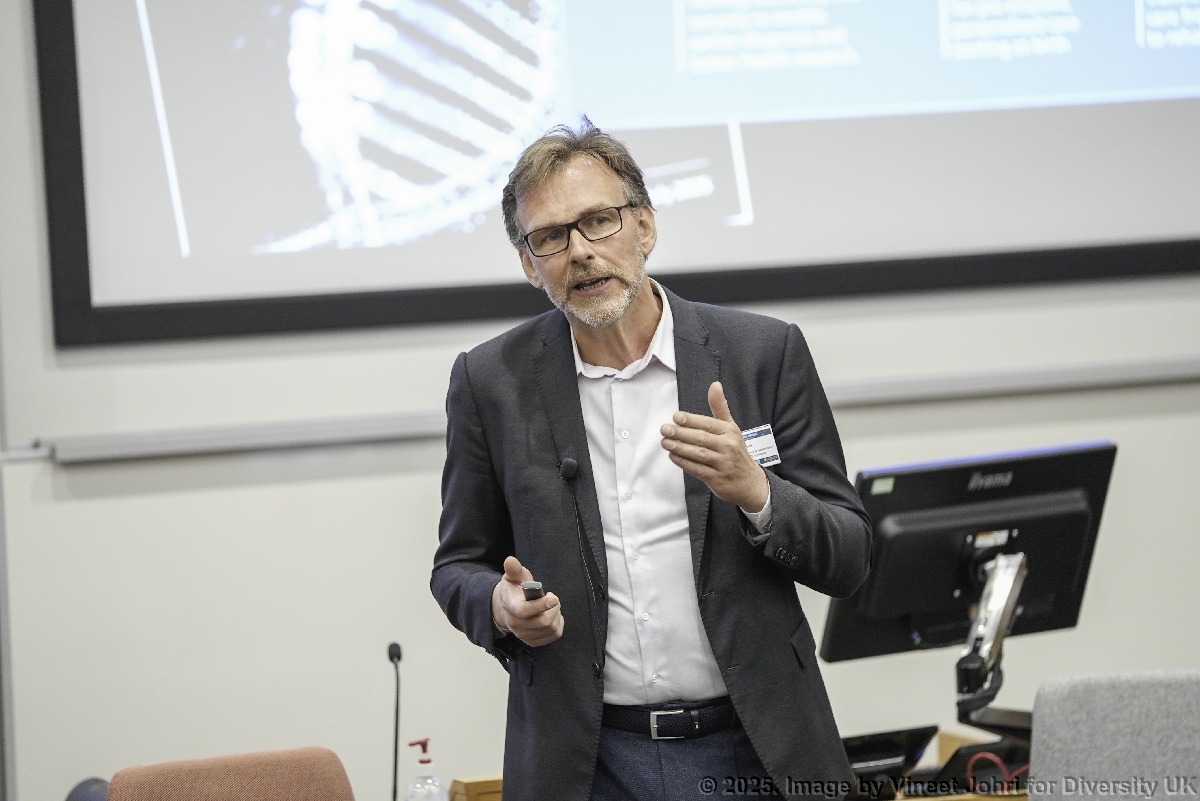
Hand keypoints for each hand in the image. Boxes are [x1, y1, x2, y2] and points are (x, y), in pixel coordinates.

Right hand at [491, 556, 563, 646]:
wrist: (506, 608)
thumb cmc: (513, 589)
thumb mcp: (512, 576)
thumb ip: (514, 569)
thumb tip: (510, 560)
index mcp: (510, 606)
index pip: (524, 611)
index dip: (541, 605)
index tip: (553, 597)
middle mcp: (515, 624)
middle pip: (542, 622)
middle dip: (554, 608)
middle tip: (553, 598)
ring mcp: (524, 635)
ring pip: (550, 629)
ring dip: (557, 615)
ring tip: (552, 606)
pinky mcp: (533, 641)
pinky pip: (553, 636)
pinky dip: (558, 625)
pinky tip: (553, 615)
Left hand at [660, 381, 768, 512]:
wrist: (749, 482)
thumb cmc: (736, 451)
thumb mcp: (731, 427)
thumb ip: (720, 407)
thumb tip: (714, 385)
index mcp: (729, 432)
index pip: (708, 424)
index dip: (691, 420)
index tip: (676, 417)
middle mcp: (728, 446)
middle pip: (701, 438)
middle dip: (681, 433)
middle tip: (665, 429)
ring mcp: (723, 463)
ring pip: (698, 454)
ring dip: (680, 448)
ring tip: (665, 442)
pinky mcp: (717, 479)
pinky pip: (698, 469)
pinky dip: (684, 463)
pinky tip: (673, 456)